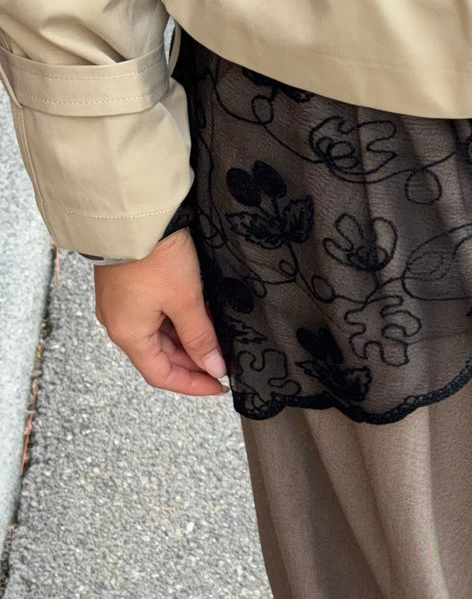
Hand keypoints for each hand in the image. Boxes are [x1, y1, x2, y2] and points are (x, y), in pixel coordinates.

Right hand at [93, 228, 227, 396]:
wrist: (132, 212)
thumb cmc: (155, 256)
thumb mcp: (186, 301)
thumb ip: (201, 338)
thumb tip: (213, 368)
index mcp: (128, 334)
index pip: (161, 376)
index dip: (193, 385)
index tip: (220, 386)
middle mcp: (119, 323)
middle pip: (160, 356)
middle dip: (193, 362)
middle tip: (224, 360)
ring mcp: (121, 304)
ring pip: (159, 335)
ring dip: (187, 341)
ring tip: (217, 338)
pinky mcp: (127, 287)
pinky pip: (154, 315)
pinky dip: (177, 321)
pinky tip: (201, 316)